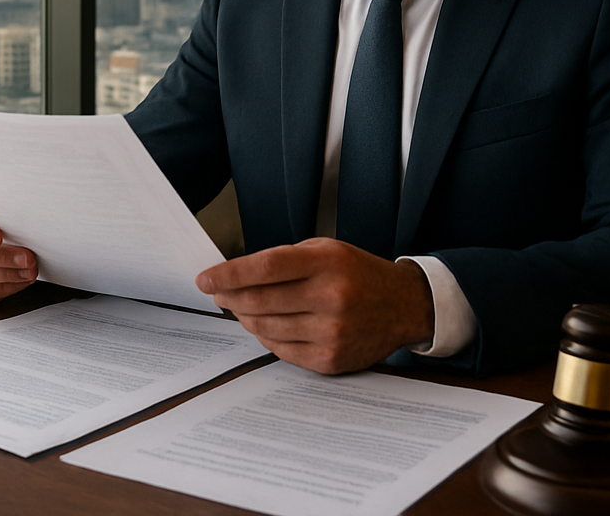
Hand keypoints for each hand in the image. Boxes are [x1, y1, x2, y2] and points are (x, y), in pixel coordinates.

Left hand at [195, 238, 434, 373]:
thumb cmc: (358, 274)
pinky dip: (266, 336)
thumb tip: (234, 276)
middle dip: (230, 297)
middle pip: (260, 301)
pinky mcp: (331, 359)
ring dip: (246, 317)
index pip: (266, 267)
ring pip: (266, 328)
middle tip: (218, 292)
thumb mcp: (327, 250)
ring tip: (244, 306)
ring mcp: (331, 332)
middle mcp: (331, 297)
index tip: (205, 277)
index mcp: (328, 262)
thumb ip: (284, 260)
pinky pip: (281, 350)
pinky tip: (267, 324)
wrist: (403, 305)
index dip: (230, 273)